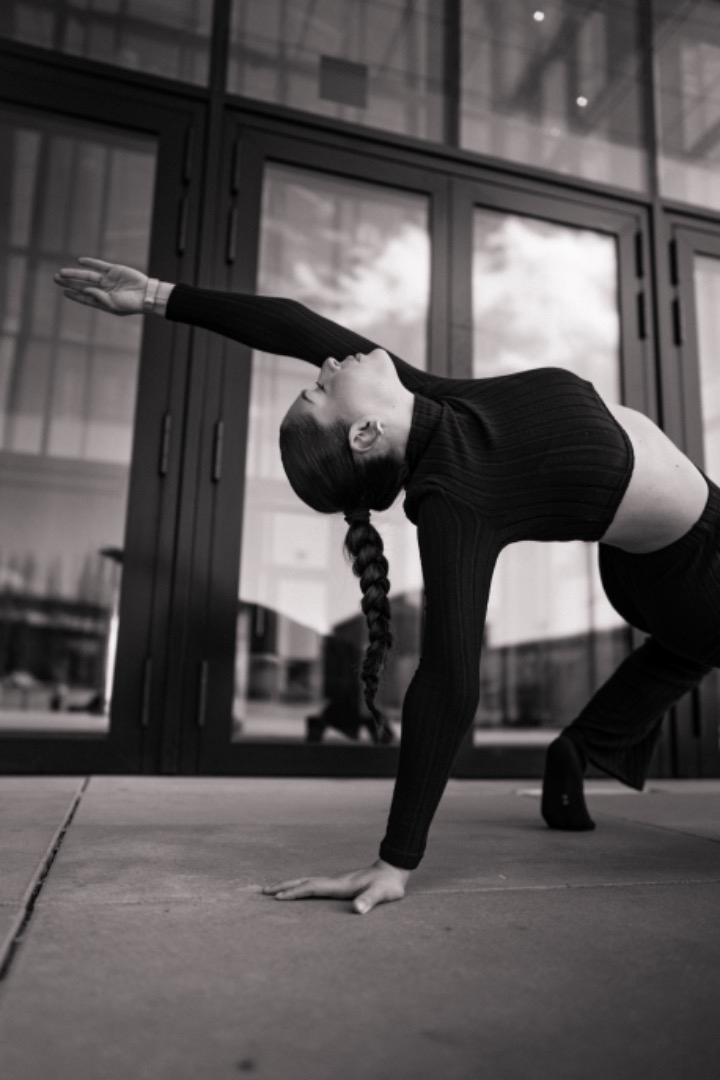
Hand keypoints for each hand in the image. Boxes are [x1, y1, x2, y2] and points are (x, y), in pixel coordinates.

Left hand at [54, 257, 146, 314]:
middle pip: (82, 285)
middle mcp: (104, 290)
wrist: (147, 294)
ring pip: (88, 275)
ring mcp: (109, 280)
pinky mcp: (114, 270)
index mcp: (103, 301)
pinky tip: (79, 261)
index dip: (74, 294)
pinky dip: (90, 263)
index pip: (85, 297)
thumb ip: (98, 297)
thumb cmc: (131, 304)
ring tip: (62, 272)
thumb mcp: (113, 304)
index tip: (64, 291)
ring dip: (75, 273)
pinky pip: (100, 265)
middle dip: (69, 282)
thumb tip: (85, 289)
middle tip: (56, 279)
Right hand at [262, 859, 410, 914]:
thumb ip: (369, 901)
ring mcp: (336, 882)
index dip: (295, 893)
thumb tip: (357, 910)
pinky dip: (301, 887)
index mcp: (339, 886)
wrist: (394, 869)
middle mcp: (334, 882)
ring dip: (290, 885)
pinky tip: (300, 891)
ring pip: (307, 882)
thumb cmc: (388, 885)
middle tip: (263, 891)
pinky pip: (314, 885)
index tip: (277, 897)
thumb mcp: (382, 894)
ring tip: (274, 890)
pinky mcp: (339, 885)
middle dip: (284, 886)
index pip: (312, 888)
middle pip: (304, 882)